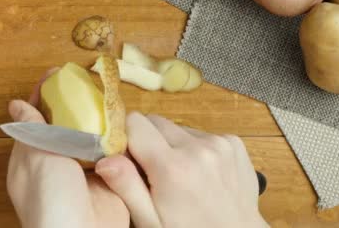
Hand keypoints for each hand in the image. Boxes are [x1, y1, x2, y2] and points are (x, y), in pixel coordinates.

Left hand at [6, 70, 129, 227]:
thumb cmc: (50, 202)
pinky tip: (126, 121)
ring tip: (110, 94)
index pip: (36, 119)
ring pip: (92, 137)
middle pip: (67, 125)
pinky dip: (120, 139)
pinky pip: (114, 154)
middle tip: (91, 80)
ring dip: (101, 118)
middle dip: (77, 103)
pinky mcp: (109, 180)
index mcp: (32, 158)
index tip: (58, 73)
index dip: (44, 95)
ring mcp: (84, 172)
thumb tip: (15, 104)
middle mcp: (58, 163)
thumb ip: (32, 130)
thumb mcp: (36, 159)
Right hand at [95, 112, 267, 227]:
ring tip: (180, 176)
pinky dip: (195, 148)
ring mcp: (220, 143)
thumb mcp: (150, 221)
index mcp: (172, 167)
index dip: (126, 138)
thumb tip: (104, 159)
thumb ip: (126, 187)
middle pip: (155, 121)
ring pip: (178, 128)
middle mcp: (198, 147)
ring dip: (173, 145)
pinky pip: (200, 134)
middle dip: (148, 141)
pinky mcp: (234, 143)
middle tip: (153, 172)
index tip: (128, 159)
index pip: (134, 122)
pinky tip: (200, 173)